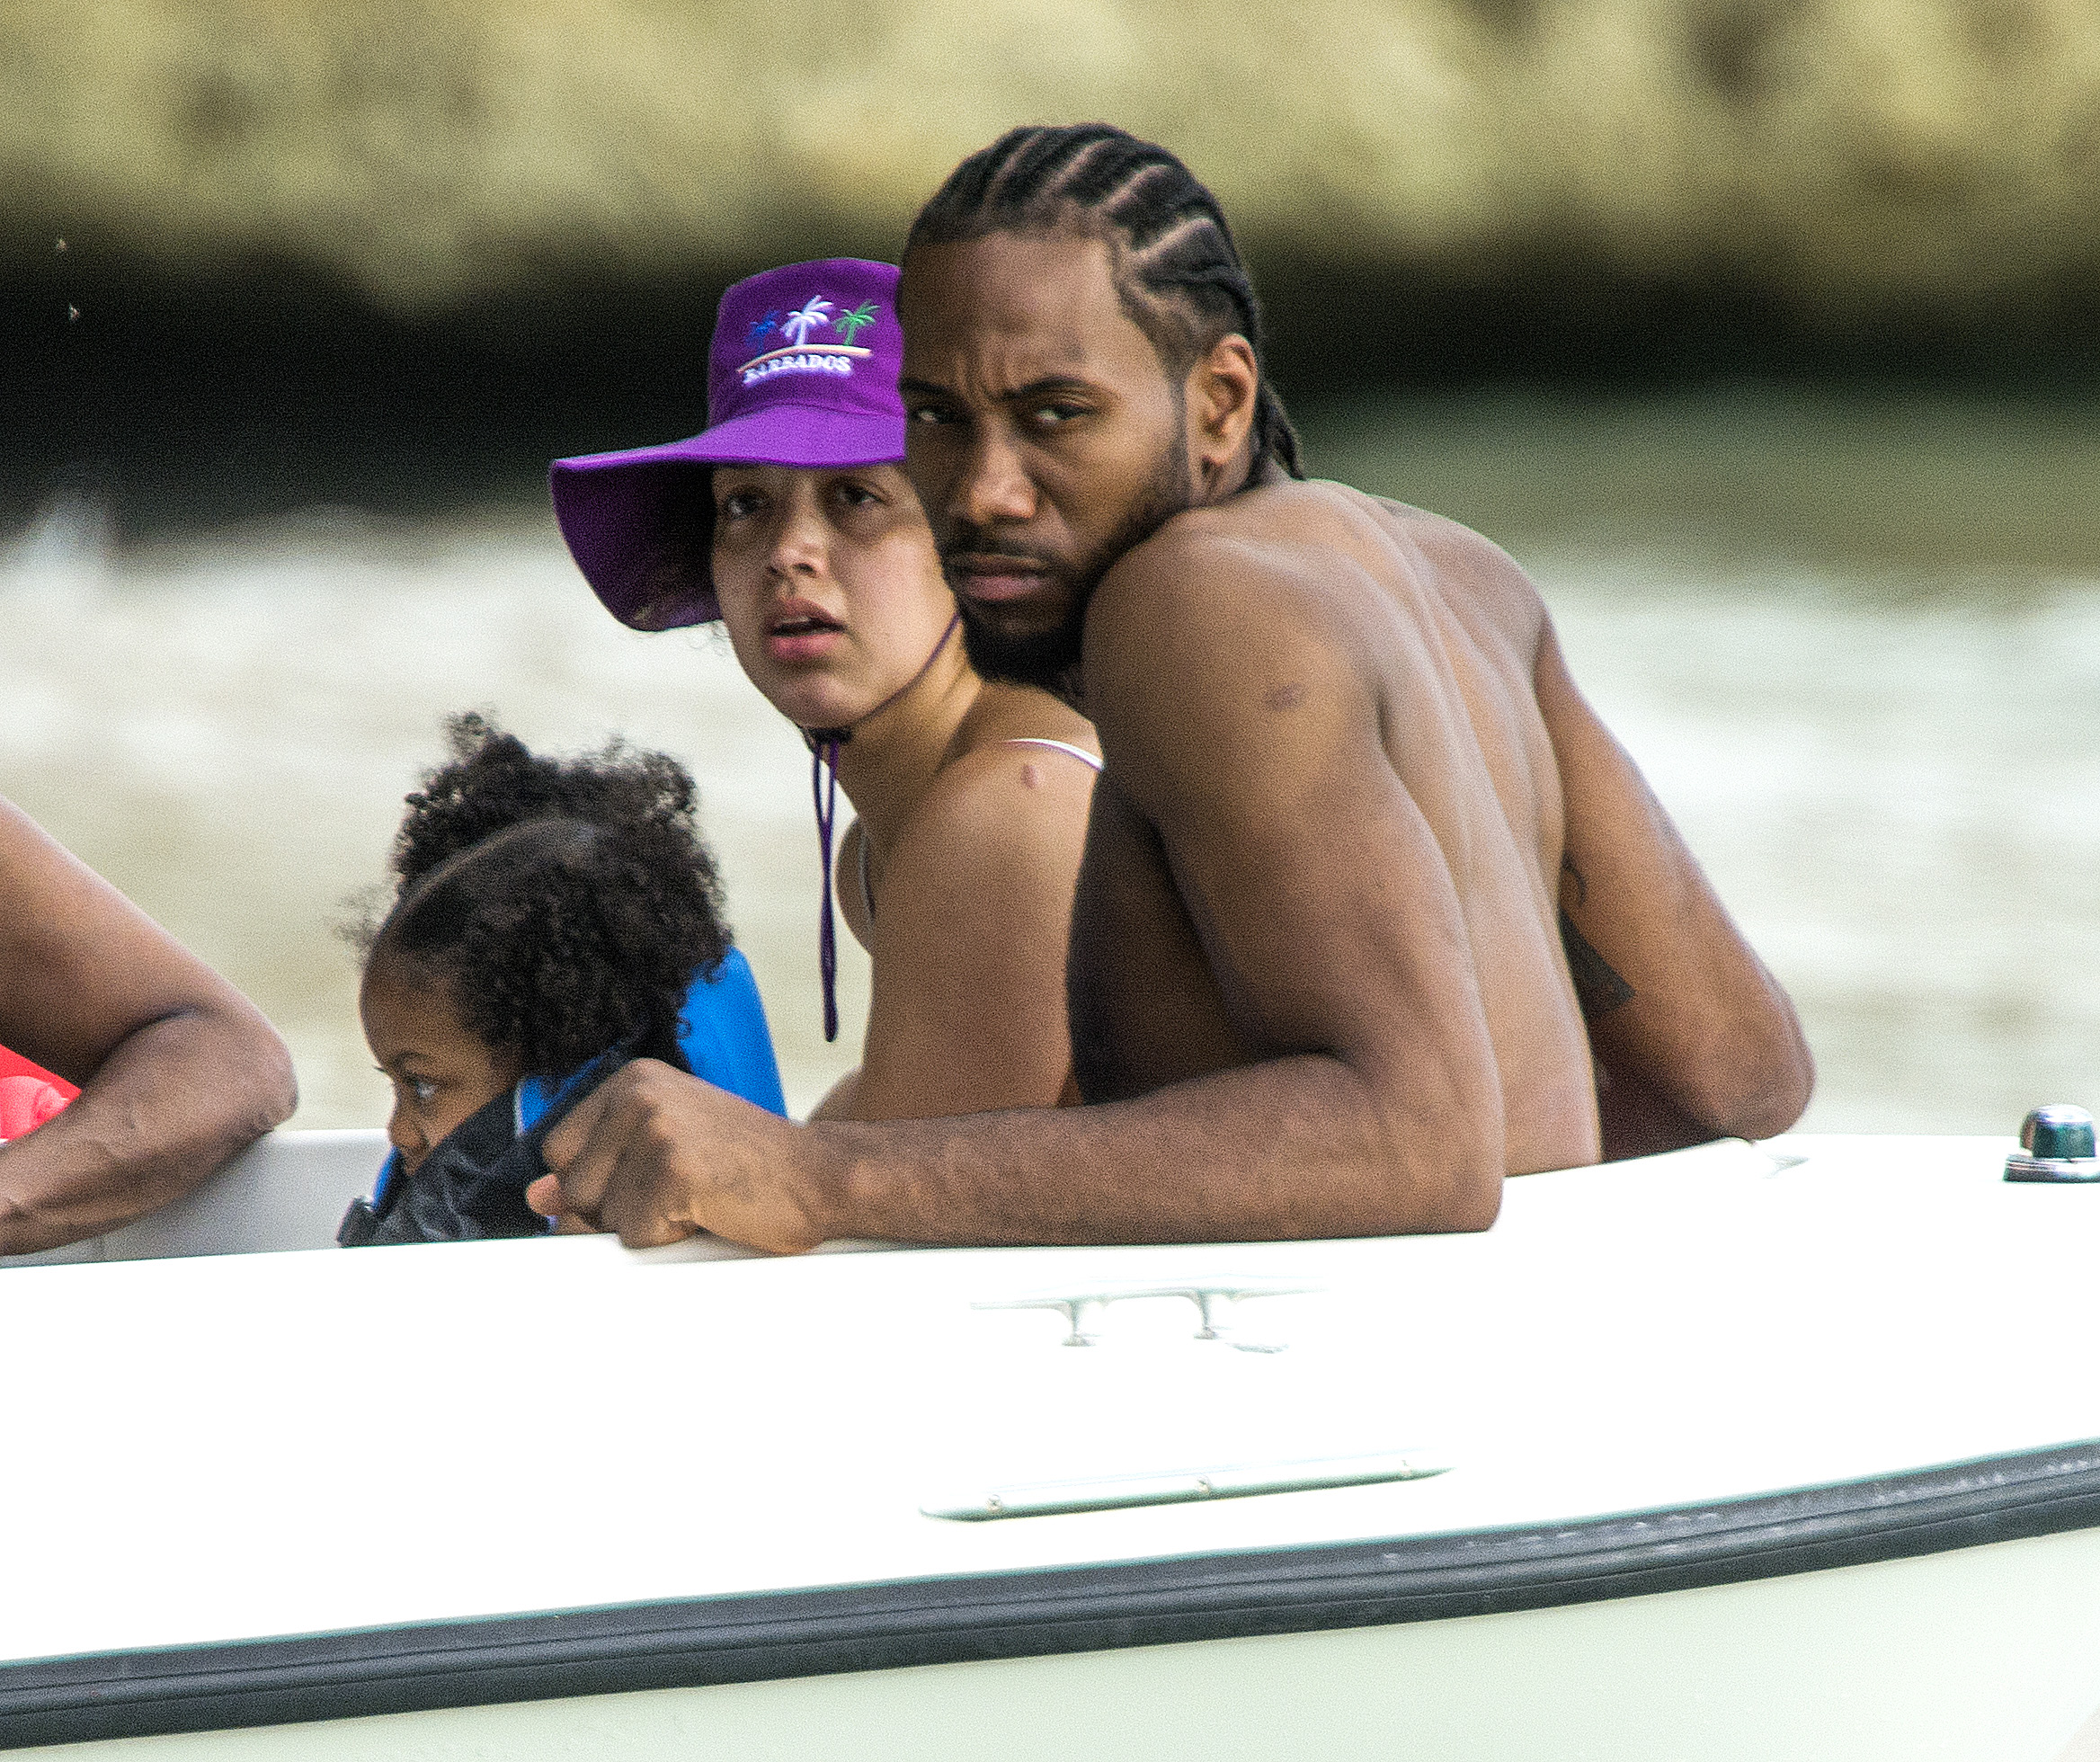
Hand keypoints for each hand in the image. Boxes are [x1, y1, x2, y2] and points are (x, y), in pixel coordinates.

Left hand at [526, 1059, 834, 1253]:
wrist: (819, 1176)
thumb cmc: (746, 1168)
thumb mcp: (665, 1152)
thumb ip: (600, 1168)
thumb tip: (537, 1198)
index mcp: (631, 1081)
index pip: (557, 1151)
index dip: (595, 1184)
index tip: (649, 1180)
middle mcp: (637, 1095)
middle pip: (571, 1186)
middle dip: (615, 1209)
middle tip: (681, 1192)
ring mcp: (654, 1129)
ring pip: (600, 1217)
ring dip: (646, 1226)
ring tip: (698, 1200)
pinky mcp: (672, 1169)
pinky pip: (634, 1235)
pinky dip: (670, 1239)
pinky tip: (709, 1212)